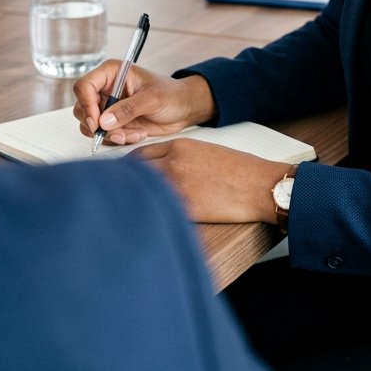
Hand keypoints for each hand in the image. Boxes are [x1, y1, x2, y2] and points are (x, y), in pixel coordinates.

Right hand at [72, 63, 215, 145]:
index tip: (96, 122)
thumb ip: (128, 109)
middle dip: (97, 125)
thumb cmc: (171, 94)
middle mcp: (106, 90)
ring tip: (132, 133)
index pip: (84, 86)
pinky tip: (137, 134)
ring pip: (90, 126)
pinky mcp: (114, 123)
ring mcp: (108, 108)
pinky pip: (104, 136)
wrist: (183, 109)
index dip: (86, 104)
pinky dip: (118, 139)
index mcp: (112, 73)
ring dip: (110, 135)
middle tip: (117, 133)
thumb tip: (104, 122)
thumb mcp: (152, 99)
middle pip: (81, 109)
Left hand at [133, 140, 287, 222]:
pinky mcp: (184, 207)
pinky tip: (141, 224)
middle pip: (133, 172)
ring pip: (140, 191)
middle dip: (122, 184)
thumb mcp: (205, 152)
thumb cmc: (237, 170)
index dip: (127, 169)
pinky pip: (156, 211)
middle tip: (112, 197)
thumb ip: (179, 157)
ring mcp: (176, 185)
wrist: (258, 185)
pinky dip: (146, 216)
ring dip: (130, 201)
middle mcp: (173, 163)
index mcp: (179, 146)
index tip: (120, 179)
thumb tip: (158, 170)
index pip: (139, 156)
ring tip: (120, 214)